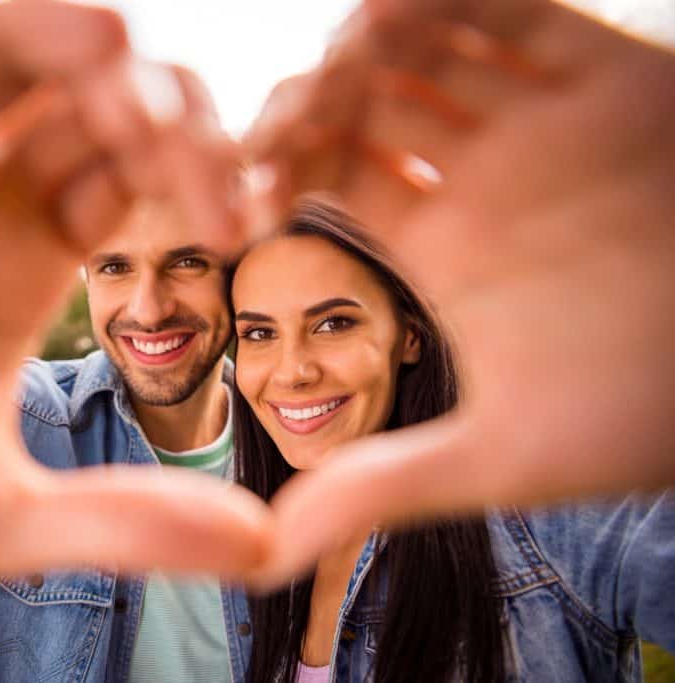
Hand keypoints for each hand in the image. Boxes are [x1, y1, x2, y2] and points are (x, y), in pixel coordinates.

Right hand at [0, 0, 267, 589]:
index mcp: (23, 264)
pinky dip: (15, 35)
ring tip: (169, 116)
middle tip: (231, 185)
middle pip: (108, 114)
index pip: (144, 181)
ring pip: (34, 69)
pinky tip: (97, 38)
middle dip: (182, 129)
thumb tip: (257, 543)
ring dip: (116, 74)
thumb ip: (120, 520)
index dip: (210, 185)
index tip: (256, 221)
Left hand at [245, 0, 674, 582]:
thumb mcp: (501, 457)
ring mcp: (538, 118)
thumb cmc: (645, 417)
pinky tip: (395, 21)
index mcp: (438, 243)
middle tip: (279, 125)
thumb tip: (265, 551)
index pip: (323, 174)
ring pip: (422, 42)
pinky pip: (508, 8)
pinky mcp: (608, 72)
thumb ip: (382, 487)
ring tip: (345, 68)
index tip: (243, 197)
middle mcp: (478, 173)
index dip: (270, 173)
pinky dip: (445, 1)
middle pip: (359, 99)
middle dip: (308, 101)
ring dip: (366, 44)